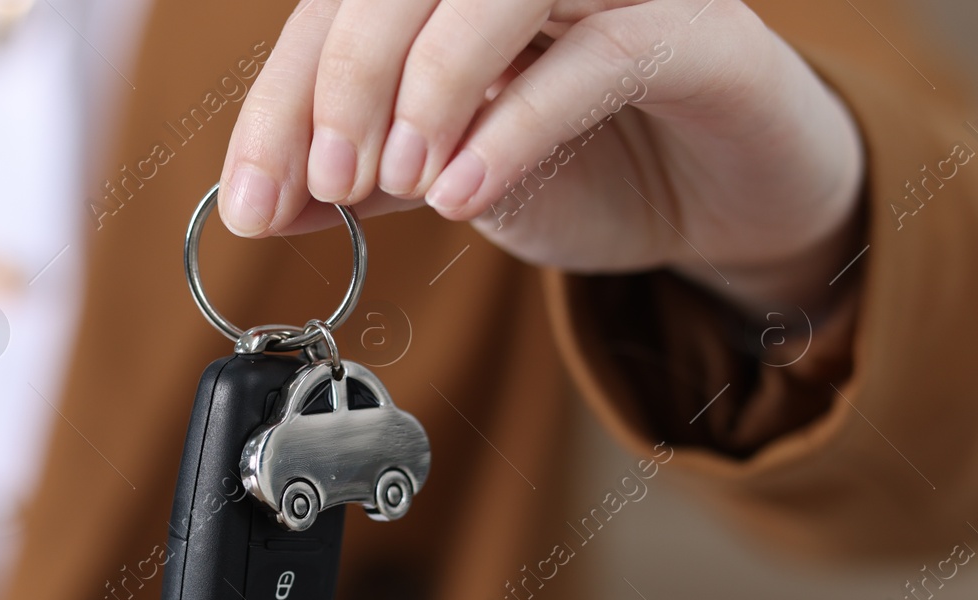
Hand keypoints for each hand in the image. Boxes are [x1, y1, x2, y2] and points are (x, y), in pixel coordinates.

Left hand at [220, 0, 865, 313]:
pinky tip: (466, 195)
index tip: (251, 199)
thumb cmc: (593, 165)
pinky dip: (516, 124)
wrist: (728, 197)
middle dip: (340, 84)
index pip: (338, 12)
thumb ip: (369, 177)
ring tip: (401, 184)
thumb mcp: (455, 180)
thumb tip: (271, 200)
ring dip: (427, 85)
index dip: (282, 103)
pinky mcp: (697, 32)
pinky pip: (598, 56)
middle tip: (325, 184)